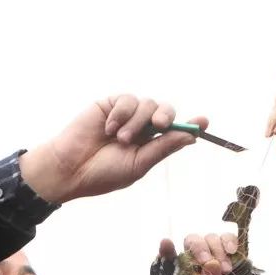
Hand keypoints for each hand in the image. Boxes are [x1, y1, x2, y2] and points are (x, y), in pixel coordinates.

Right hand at [18, 95, 208, 202]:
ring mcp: (126, 115)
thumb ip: (162, 148)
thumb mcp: (138, 164)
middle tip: (158, 125)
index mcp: (150, 145)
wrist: (70, 169)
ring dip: (136, 121)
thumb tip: (191, 137)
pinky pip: (126, 100)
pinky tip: (108, 128)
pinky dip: (120, 114)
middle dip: (166, 116)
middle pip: (165, 111)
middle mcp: (141, 128)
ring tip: (119, 139)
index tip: (205, 122)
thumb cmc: (103, 173)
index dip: (191, 125)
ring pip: (147, 104)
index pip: (175, 131)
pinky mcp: (110, 105)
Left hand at [159, 233, 266, 274]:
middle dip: (199, 248)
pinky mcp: (234, 255)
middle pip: (192, 242)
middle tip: (207, 260)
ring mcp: (216, 258)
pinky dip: (230, 241)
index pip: (171, 261)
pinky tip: (232, 251)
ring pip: (210, 238)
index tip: (166, 243)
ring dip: (217, 250)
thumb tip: (211, 263)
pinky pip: (228, 238)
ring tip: (226, 270)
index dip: (167, 251)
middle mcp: (198, 265)